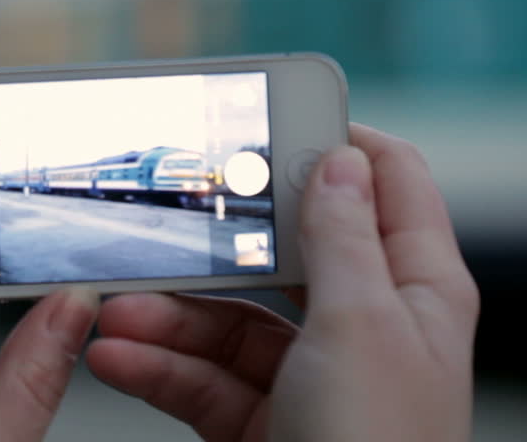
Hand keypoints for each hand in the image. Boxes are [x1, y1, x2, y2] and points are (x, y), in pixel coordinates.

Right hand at [86, 123, 478, 441]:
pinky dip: (157, 366)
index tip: (264, 114)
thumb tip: (338, 158)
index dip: (333, 139)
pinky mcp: (262, 419)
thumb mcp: (360, 327)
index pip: (387, 182)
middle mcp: (363, 324)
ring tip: (112, 311)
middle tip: (159, 214)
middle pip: (282, 252)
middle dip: (213, 241)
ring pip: (228, 318)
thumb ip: (339, 238)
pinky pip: (203, 376)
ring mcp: (310, 374)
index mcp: (414, 288)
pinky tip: (116, 356)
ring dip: (164, 314)